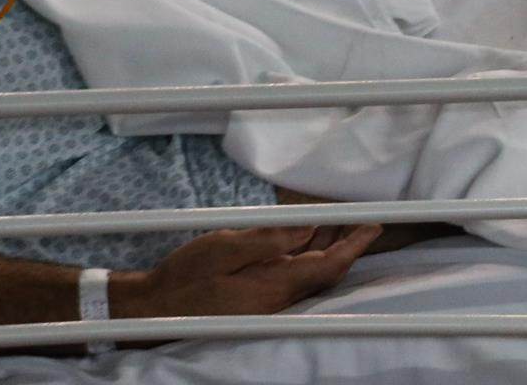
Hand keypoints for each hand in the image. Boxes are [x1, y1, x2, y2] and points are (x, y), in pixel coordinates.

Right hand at [118, 225, 383, 320]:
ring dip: (327, 246)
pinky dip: (304, 255)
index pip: (330, 265)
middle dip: (347, 242)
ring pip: (310, 272)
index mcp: (275, 286)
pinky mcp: (256, 300)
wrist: (152, 309)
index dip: (356, 244)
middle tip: (361, 217)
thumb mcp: (225, 248)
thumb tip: (308, 227)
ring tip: (339, 219)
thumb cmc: (185, 277)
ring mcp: (267, 302)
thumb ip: (270, 239)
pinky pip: (291, 277)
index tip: (374, 224)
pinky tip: (303, 237)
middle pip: (325, 269)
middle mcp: (278, 299)